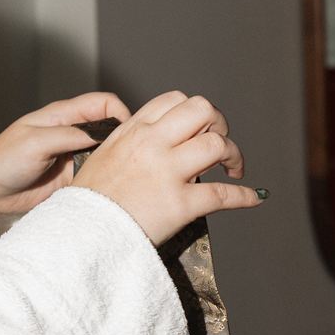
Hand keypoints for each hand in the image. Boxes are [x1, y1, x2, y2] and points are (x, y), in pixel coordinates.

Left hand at [0, 92, 129, 217]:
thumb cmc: (5, 160)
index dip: (120, 113)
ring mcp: (76, 155)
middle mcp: (75, 133)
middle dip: (124, 139)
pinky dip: (107, 179)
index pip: (104, 103)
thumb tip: (101, 134)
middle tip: (127, 157)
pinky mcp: (76, 176)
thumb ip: (68, 136)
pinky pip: (100, 174)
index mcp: (65, 115)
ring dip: (116, 161)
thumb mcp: (34, 143)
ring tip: (119, 174)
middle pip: (112, 128)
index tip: (125, 133)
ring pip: (109, 153)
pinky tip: (107, 186)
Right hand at [74, 91, 262, 244]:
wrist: (81, 234)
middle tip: (219, 141)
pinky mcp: (181, 204)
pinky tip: (252, 197)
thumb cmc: (89, 202)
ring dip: (233, 155)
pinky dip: (244, 195)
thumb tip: (156, 139)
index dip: (194, 112)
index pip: (174, 101)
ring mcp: (168, 173)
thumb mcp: (103, 156)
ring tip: (232, 168)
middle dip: (218, 124)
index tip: (199, 127)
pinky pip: (223, 194)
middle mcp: (153, 145)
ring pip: (217, 145)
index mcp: (134, 131)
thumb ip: (130, 142)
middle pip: (202, 110)